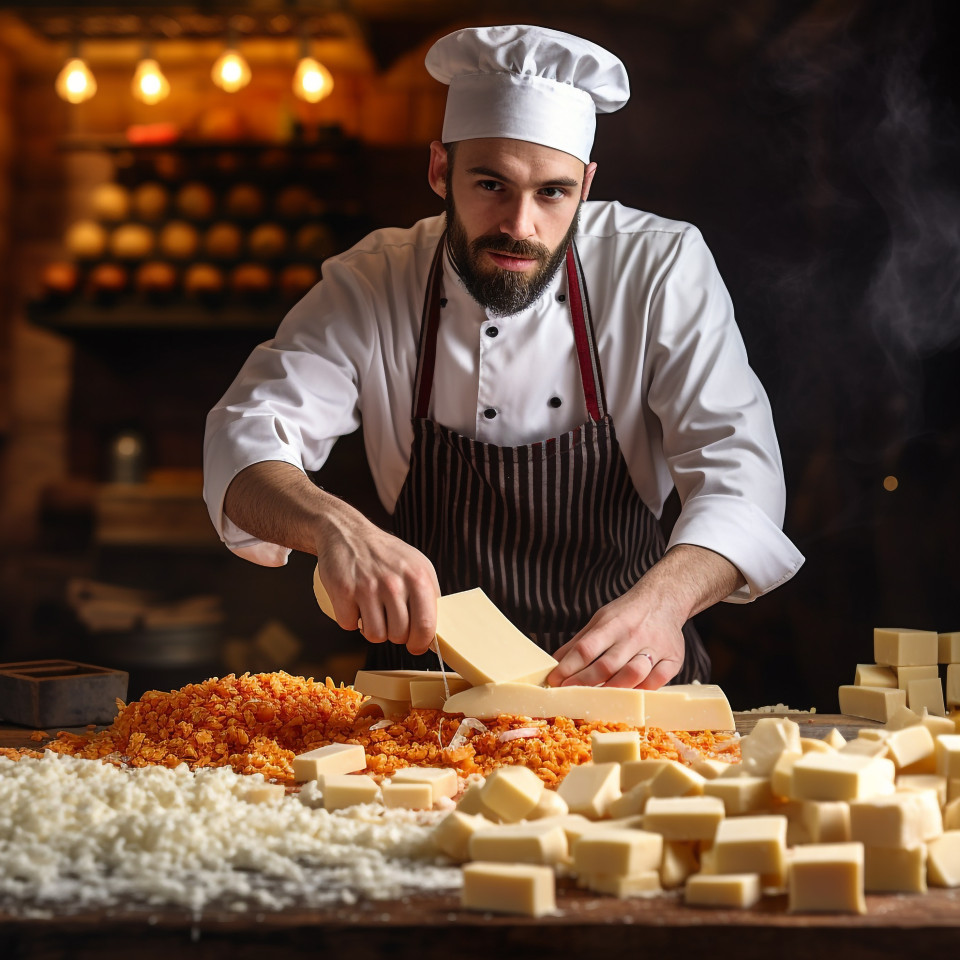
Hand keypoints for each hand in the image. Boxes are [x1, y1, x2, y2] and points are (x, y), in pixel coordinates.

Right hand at [315, 500, 440, 655]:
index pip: (426, 625)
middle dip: (394, 635)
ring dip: (372, 630)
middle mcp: (394, 582)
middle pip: (398, 635)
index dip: (420, 643)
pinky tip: (353, 605)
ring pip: (374, 635)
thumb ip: (430, 595)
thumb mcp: (418, 566)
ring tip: (372, 613)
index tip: (415, 645)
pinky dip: (350, 620)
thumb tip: (435, 631)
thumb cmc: (386, 554)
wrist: (347, 532)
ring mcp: (367, 586)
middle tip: (389, 620)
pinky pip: (349, 625)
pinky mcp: (344, 590)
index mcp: (418, 578)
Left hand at [546, 585, 684, 689]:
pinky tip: (626, 696)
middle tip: (568, 693)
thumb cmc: (627, 613)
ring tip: (594, 698)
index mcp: (612, 623)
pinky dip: (640, 692)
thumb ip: (580, 642)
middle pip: (607, 666)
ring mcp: (656, 647)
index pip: (586, 649)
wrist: (665, 598)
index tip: (554, 681)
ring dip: (611, 690)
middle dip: (584, 683)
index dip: (568, 668)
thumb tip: (554, 662)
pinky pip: (657, 681)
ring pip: (633, 674)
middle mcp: (634, 635)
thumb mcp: (600, 620)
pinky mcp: (674, 659)